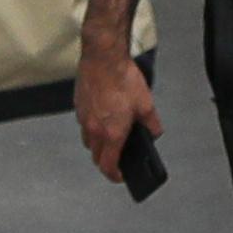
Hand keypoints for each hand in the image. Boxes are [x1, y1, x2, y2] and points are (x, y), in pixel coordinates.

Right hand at [76, 35, 156, 180]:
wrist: (103, 57)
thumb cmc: (124, 79)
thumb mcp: (147, 105)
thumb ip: (152, 125)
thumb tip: (154, 134)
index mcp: (112, 134)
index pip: (108, 166)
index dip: (115, 175)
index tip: (122, 175)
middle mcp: (94, 130)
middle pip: (96, 157)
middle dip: (107, 161)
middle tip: (119, 157)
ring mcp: (83, 118)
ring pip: (89, 141)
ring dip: (99, 144)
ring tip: (112, 135)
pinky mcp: (78, 106)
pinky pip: (84, 124)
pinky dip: (93, 127)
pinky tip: (104, 115)